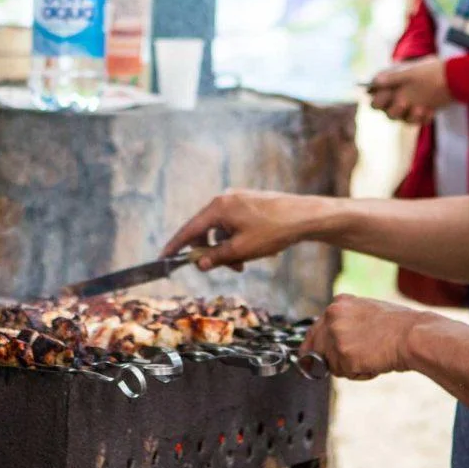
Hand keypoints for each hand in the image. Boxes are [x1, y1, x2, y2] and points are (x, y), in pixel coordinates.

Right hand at [163, 189, 338, 271]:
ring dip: (229, 248)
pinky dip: (239, 240)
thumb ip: (215, 257)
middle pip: (206, 230)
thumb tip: (198, 263)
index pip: (189, 229)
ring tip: (247, 261)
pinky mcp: (250, 203)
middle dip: (213, 252)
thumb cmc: (272, 231)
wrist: (304, 216)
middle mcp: (225, 199)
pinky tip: (257, 249)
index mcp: (218, 207)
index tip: (164, 258)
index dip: (175, 246)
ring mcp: (238, 200)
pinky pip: (234, 224)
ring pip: (222, 230)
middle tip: (230, 268)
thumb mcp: (241, 250)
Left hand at [301, 294, 427, 379]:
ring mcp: (337, 336)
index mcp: (338, 304)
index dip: (315, 348)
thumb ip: (346, 321)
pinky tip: (375, 363)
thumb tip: (332, 340)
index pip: (313, 330)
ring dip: (349, 367)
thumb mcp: (367, 311)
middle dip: (332, 359)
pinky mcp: (344, 356)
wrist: (413, 335)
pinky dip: (360, 374)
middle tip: (356, 360)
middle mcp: (332, 317)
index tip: (311, 359)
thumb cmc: (399, 326)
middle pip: (316, 349)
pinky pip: (345, 374)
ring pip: (332, 364)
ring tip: (372, 356)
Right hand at [368, 58, 452, 123]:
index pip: (376, 99)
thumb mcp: (410, 73)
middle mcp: (396, 98)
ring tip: (421, 108)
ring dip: (410, 116)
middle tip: (403, 103)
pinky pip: (418, 122)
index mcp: (390, 86)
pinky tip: (431, 110)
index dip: (379, 99)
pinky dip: (424, 118)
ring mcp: (408, 107)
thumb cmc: (428, 70)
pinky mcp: (420, 114)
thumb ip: (392, 77)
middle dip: (395, 109)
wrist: (452, 75)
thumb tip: (375, 82)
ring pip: (402, 119)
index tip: (388, 94)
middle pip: (387, 112)